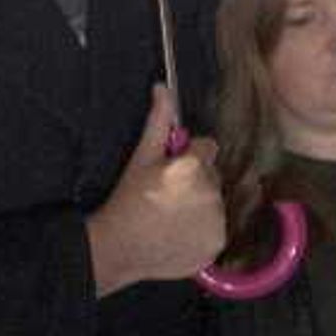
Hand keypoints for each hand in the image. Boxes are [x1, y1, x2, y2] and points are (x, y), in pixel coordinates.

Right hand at [88, 88, 225, 294]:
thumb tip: (163, 87)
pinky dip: (203, 231)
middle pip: (213, 176)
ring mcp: (216, 222)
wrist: (119, 247)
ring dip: (200, 206)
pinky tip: (179, 233)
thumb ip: (158, 121)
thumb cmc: (128, 199)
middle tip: (168, 195)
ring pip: (216, 203)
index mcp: (194, 167)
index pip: (207, 148)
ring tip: (172, 216)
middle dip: (196, 181)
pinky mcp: (216, 245)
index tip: (170, 171)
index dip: (188, 156)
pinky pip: (216, 228)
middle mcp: (211, 193)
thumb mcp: (141, 157)